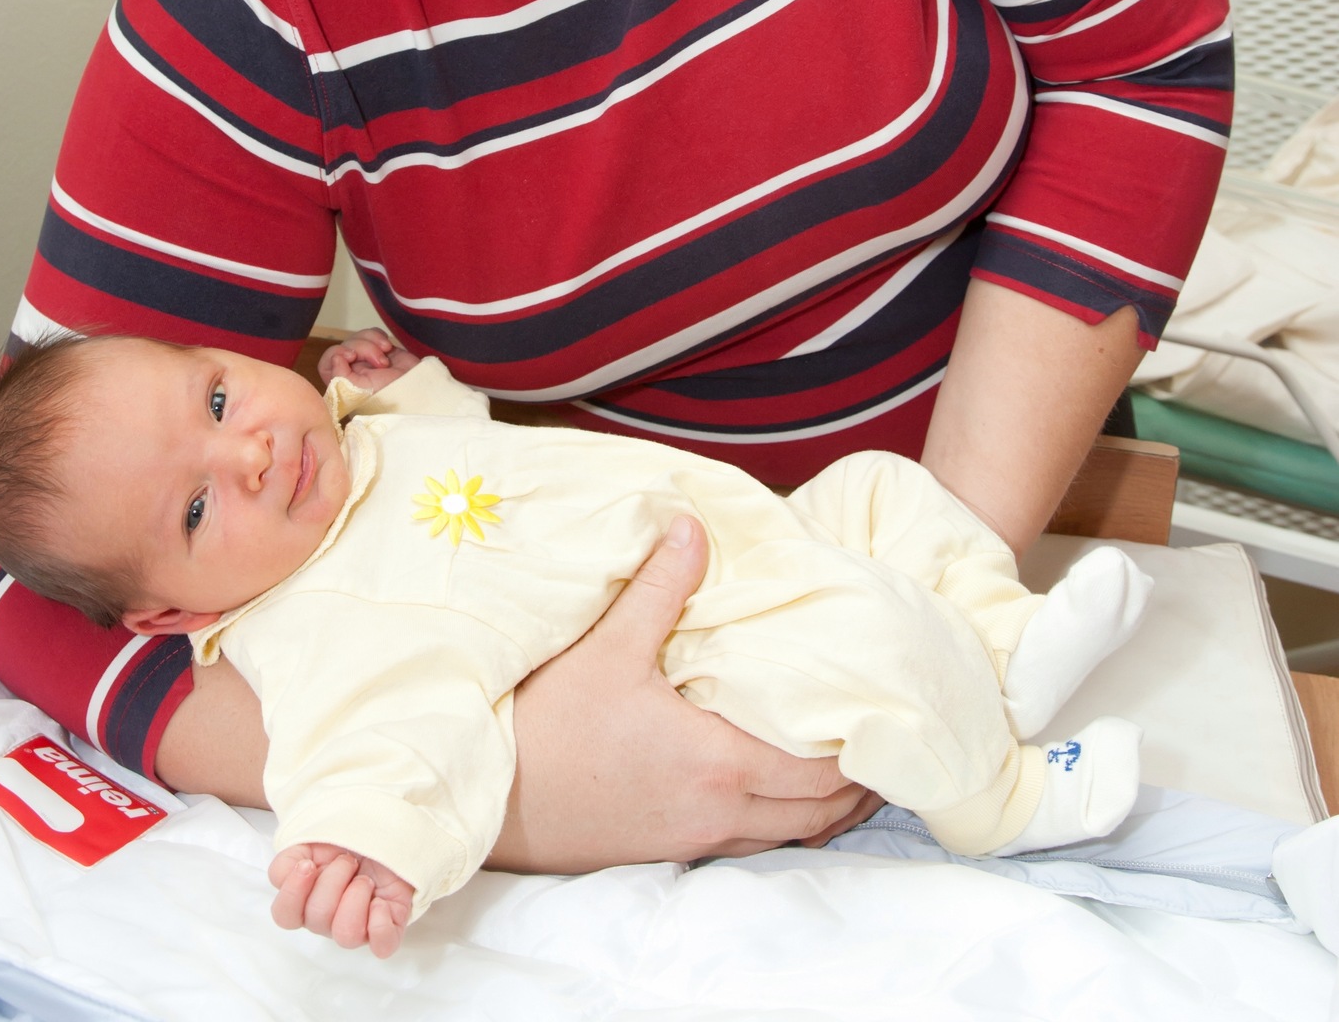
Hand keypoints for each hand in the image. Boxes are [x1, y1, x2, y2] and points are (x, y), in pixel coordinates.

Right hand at [269, 841, 413, 955]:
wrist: (384, 833)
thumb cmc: (346, 839)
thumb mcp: (312, 838)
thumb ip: (289, 858)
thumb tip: (289, 873)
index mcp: (306, 900)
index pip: (285, 915)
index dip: (293, 893)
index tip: (308, 864)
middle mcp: (329, 920)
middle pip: (317, 918)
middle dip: (333, 880)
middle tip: (348, 860)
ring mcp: (359, 927)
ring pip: (345, 934)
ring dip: (356, 899)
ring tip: (365, 880)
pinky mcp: (388, 927)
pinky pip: (382, 946)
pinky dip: (380, 925)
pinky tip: (380, 902)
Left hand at [317, 328, 418, 393]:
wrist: (418, 389)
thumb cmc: (388, 397)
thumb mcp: (359, 392)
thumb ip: (340, 376)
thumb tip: (335, 358)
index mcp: (343, 384)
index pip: (326, 363)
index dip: (336, 354)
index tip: (351, 356)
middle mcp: (352, 371)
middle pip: (345, 346)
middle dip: (363, 349)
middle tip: (381, 362)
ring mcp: (366, 359)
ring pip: (358, 337)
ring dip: (372, 342)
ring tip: (387, 354)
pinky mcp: (380, 350)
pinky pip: (371, 334)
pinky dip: (378, 336)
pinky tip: (388, 347)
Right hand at [488, 515, 881, 871]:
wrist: (496, 800)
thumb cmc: (549, 725)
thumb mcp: (607, 647)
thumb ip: (661, 588)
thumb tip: (694, 528)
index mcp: (715, 761)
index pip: (818, 768)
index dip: (861, 748)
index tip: (884, 713)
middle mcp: (718, 810)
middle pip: (818, 812)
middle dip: (857, 782)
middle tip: (881, 737)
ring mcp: (696, 838)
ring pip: (790, 835)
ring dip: (825, 807)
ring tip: (848, 764)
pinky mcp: (671, 850)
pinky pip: (753, 843)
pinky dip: (784, 821)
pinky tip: (780, 788)